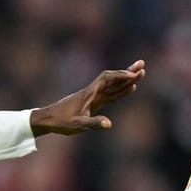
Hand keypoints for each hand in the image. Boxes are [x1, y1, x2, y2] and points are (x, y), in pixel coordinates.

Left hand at [30, 60, 146, 134]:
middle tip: (143, 65)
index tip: (134, 75)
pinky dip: (121, 90)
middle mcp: (92, 92)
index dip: (121, 76)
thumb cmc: (60, 122)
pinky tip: (129, 88)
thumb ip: (93, 123)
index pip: (107, 79)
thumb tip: (109, 124)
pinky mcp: (93, 103)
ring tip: (141, 73)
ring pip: (113, 85)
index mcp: (89, 94)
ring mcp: (93, 97)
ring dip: (126, 79)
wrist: (47, 119)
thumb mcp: (77, 125)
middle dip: (128, 72)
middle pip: (113, 78)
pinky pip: (110, 94)